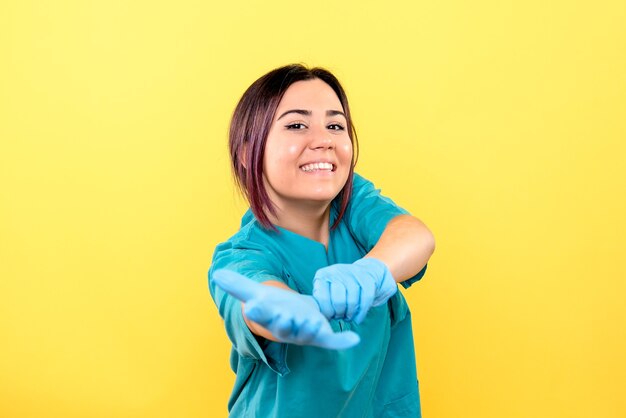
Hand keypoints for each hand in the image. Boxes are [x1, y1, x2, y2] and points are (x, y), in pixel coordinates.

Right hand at [212, 269, 359, 349]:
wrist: (295, 315)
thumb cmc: (274, 304)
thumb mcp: (257, 293)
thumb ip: (238, 285)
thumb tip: (215, 274)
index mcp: (272, 317)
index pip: (262, 316)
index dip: (259, 312)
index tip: (254, 306)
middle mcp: (288, 328)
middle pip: (285, 328)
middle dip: (287, 323)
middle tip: (288, 317)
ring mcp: (307, 333)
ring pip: (308, 334)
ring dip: (312, 331)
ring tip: (316, 324)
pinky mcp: (324, 336)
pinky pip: (334, 341)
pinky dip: (343, 341)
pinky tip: (355, 339)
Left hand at [312, 258, 396, 323]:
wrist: (364, 271)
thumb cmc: (339, 287)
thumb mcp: (326, 289)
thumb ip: (321, 301)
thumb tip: (322, 318)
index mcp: (322, 275)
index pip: (322, 298)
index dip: (327, 312)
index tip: (330, 317)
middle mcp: (336, 271)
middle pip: (338, 300)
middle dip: (339, 313)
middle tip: (340, 316)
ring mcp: (353, 273)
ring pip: (352, 301)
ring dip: (350, 314)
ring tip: (348, 317)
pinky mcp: (367, 278)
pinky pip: (366, 299)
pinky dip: (362, 312)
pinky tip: (358, 318)